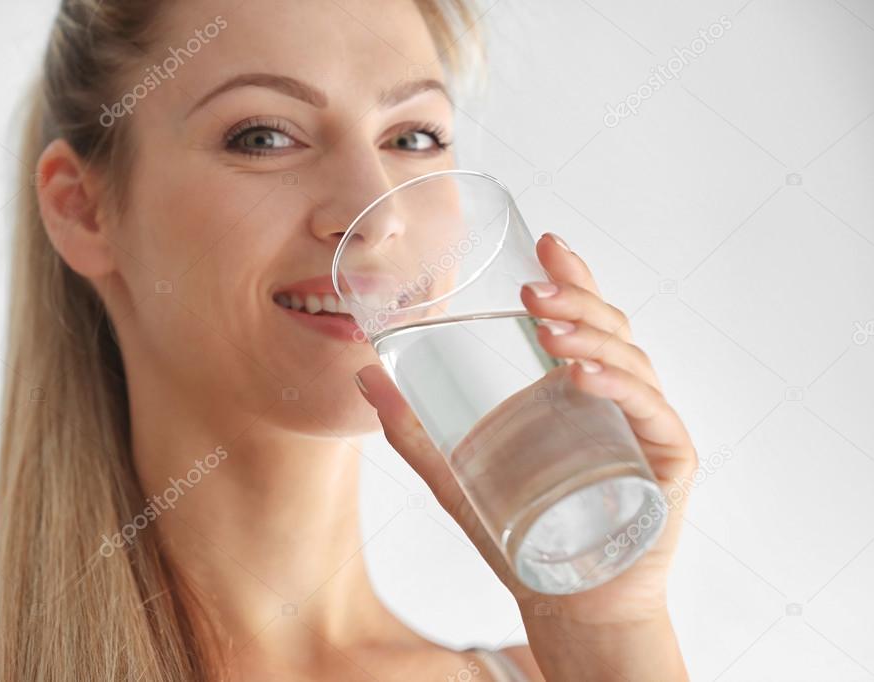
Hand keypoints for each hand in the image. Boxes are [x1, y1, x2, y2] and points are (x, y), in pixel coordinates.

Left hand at [353, 232, 697, 627]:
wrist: (566, 602)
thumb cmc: (520, 537)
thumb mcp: (456, 474)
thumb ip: (414, 429)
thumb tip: (367, 376)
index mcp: (573, 388)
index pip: (581, 318)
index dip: (572, 276)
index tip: (546, 243)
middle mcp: (615, 396)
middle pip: (608, 327)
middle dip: (575, 299)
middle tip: (534, 288)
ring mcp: (644, 423)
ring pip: (630, 359)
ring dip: (590, 337)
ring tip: (547, 327)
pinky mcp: (668, 458)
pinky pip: (648, 410)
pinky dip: (618, 387)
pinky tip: (582, 376)